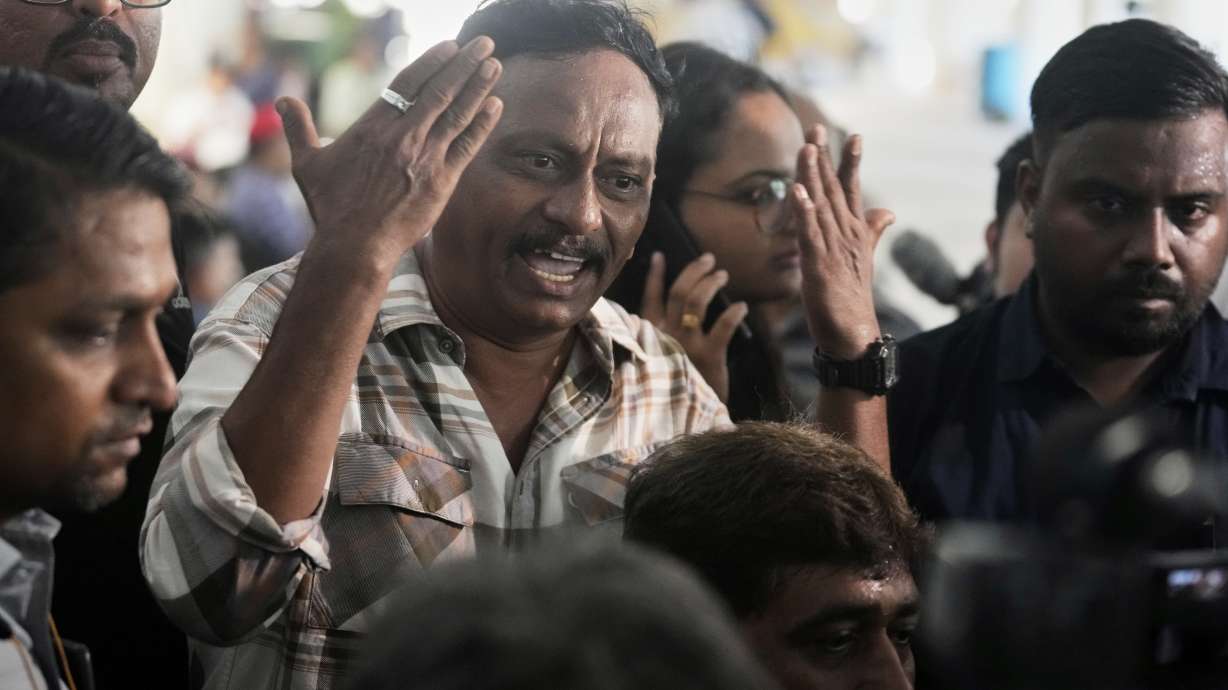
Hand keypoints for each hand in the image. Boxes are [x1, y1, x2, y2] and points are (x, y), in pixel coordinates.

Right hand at [277, 37, 503, 268]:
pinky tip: (496, 105)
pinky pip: (467, 146)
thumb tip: (282, 100)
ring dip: (479, 86)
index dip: (432, 61)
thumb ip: (298, 128)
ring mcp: (424, 157)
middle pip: (439, 90)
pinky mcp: (442, 181)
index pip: (408, 83)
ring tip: (495, 64)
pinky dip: (482, 124)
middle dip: (464, 64)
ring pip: (457, 113)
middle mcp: (402, 136)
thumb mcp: (307, 163)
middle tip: (484, 43)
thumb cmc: (330, 207)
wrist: (355, 245)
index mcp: (373, 127)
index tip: (451, 45)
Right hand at [640, 252, 748, 401]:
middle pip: (679, 292)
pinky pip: (723, 326)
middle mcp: (666, 336)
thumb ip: (660, 340)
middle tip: (709, 259)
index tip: (661, 256)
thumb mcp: (659, 361)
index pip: (651, 298)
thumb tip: (671, 315)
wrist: (684, 420)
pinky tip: (741, 306)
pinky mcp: (709, 356)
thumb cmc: (673, 389)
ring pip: (696, 301)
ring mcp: (686, 345)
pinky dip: (733, 313)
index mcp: (651, 335)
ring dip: (711, 283)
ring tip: (723, 274)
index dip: (655, 275)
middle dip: (694, 271)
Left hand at [793, 125, 894, 358]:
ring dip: (813, 177)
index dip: (850, 163)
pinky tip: (798, 193)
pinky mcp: (819, 266)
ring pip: (821, 206)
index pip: (851, 191)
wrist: (854, 334)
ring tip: (807, 148)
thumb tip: (888, 211)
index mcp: (854, 232)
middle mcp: (846, 235)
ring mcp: (833, 249)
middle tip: (817, 128)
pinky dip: (804, 213)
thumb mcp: (862, 258)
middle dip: (825, 158)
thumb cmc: (853, 296)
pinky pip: (809, 235)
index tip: (853, 135)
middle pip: (834, 190)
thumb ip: (873, 231)